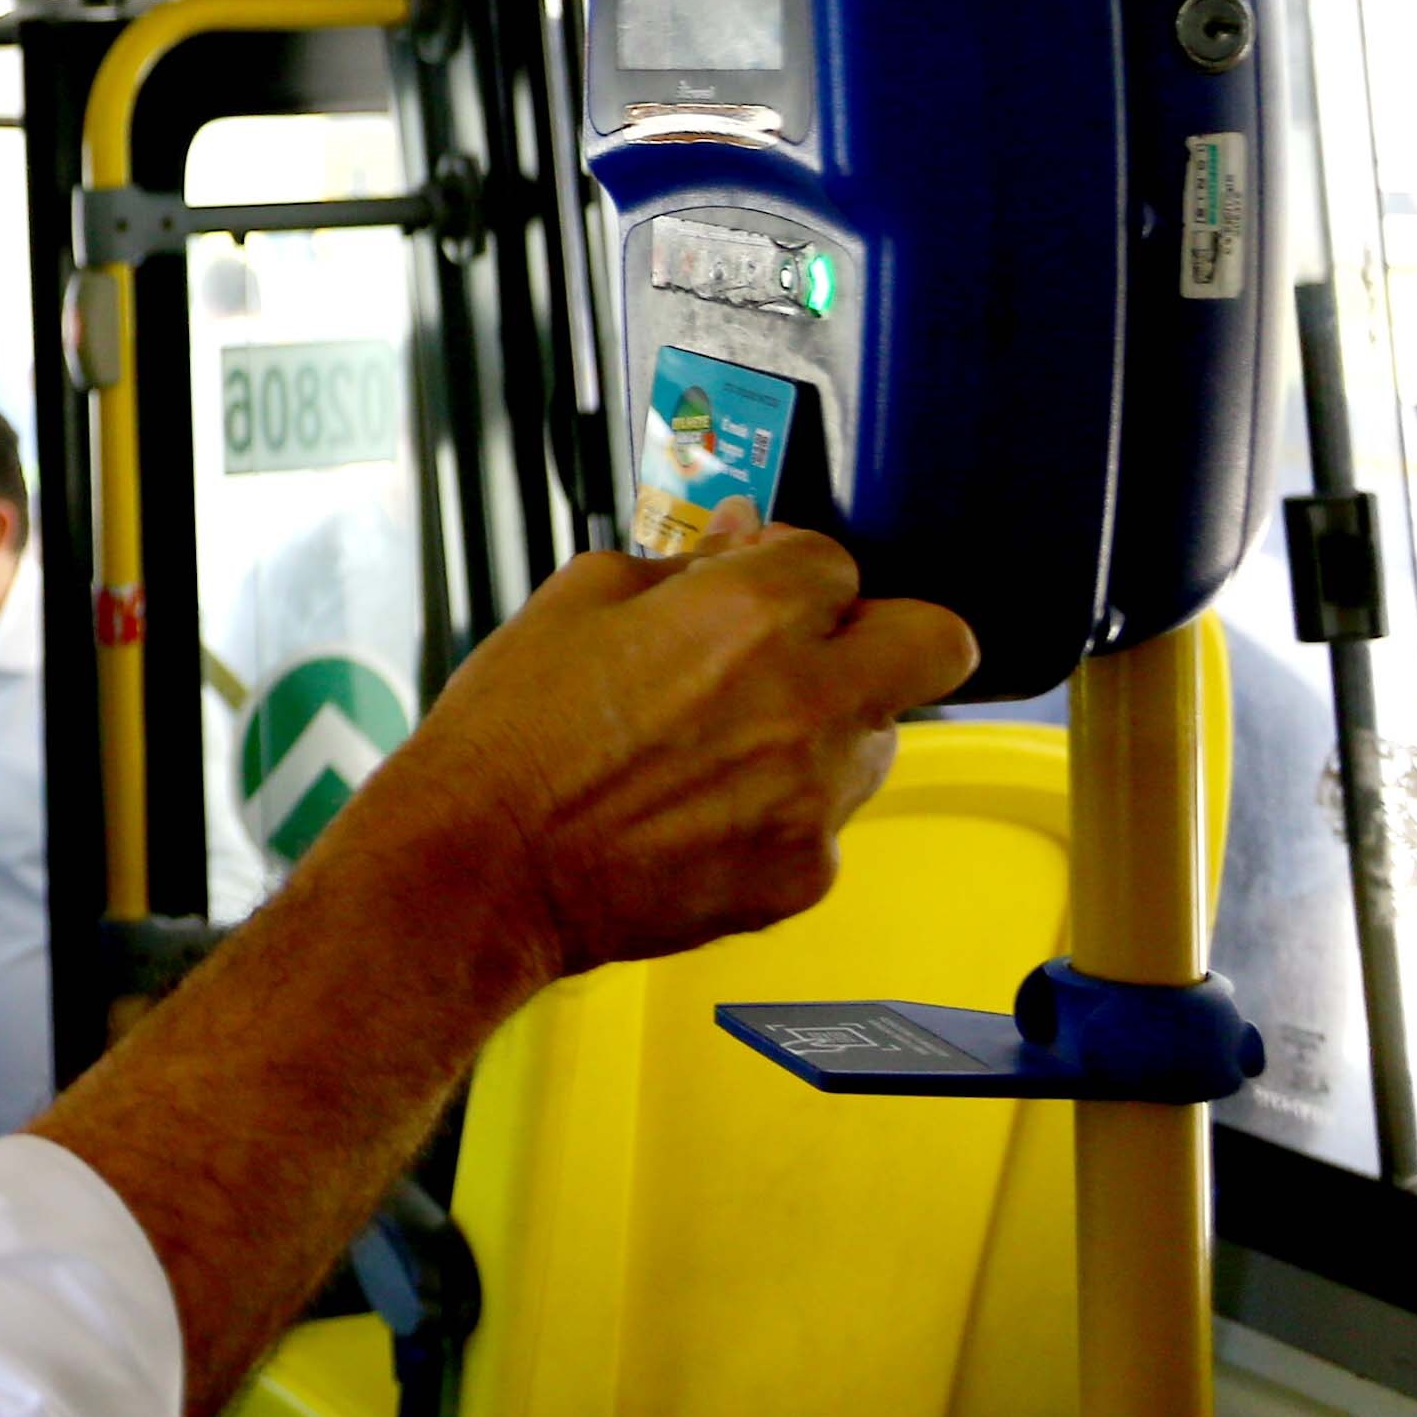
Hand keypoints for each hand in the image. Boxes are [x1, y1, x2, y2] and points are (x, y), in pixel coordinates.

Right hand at [361, 503, 973, 980]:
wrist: (480, 867)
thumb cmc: (511, 734)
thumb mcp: (574, 600)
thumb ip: (679, 563)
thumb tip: (739, 543)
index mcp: (750, 614)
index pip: (839, 561)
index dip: (795, 570)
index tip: (762, 585)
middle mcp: (808, 700)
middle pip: (936, 642)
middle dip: (885, 635)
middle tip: (817, 653)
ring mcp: (816, 796)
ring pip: (880, 740)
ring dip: (826, 730)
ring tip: (726, 751)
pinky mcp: (803, 873)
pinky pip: (825, 824)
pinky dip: (779, 815)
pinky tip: (699, 815)